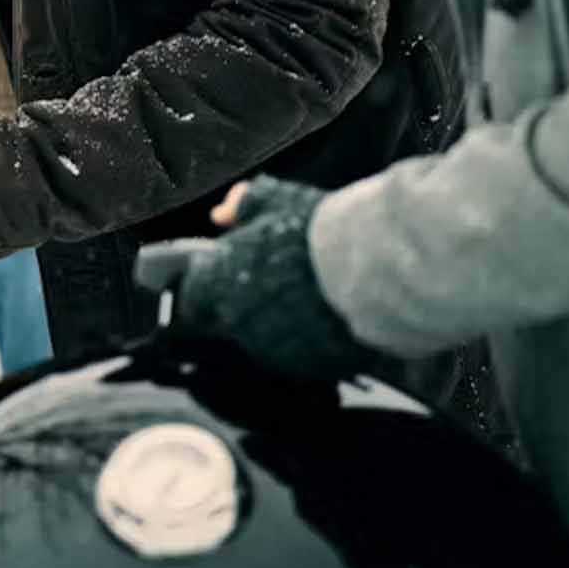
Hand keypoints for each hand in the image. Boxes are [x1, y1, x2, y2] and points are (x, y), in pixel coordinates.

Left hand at [134, 177, 372, 381]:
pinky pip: (306, 356)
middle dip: (252, 302)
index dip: (210, 286)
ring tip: (317, 296)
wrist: (374, 267)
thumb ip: (242, 204)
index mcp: (216, 282)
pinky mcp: (311, 367)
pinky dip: (317, 342)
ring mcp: (273, 349)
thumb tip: (222, 214)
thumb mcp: (275, 200)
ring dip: (284, 323)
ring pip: (269, 339)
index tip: (228, 278)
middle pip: (232, 318)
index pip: (194, 296)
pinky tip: (336, 317)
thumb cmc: (318, 230)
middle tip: (285, 280)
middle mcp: (237, 322)